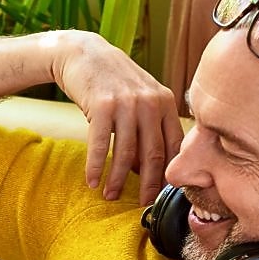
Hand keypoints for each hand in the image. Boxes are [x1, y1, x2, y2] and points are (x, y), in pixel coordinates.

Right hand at [51, 32, 183, 204]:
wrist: (84, 55)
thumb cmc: (113, 82)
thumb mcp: (142, 97)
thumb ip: (151, 127)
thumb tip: (149, 169)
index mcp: (165, 102)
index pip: (174, 146)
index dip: (169, 174)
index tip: (163, 194)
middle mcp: (150, 102)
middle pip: (154, 154)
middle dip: (149, 185)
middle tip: (143, 204)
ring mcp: (126, 104)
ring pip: (126, 154)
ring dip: (118, 180)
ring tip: (110, 195)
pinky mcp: (102, 106)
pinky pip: (100, 146)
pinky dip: (95, 167)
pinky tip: (92, 181)